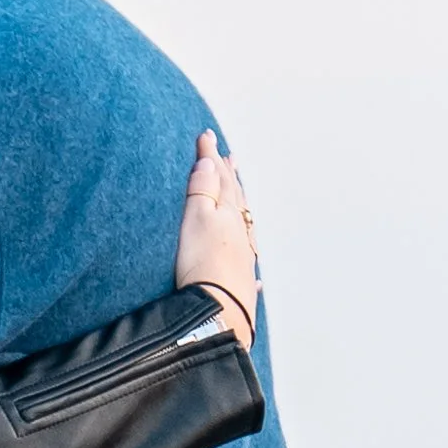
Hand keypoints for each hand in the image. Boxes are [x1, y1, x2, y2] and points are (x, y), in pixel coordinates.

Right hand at [174, 131, 259, 349]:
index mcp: (229, 214)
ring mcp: (243, 258)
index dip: (210, 157)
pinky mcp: (241, 283)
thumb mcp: (196, 219)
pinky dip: (248, 253)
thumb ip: (202, 190)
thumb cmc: (202, 266)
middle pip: (237, 199)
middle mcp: (241, 233)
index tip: (205, 136)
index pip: (219, 178)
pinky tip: (252, 259)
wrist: (217, 311)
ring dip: (240, 208)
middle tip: (230, 159)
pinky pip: (247, 261)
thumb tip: (210, 162)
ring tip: (239, 196)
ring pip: (244, 226)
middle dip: (230, 177)